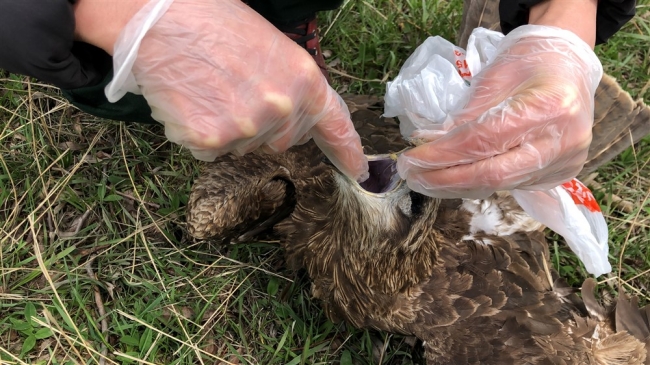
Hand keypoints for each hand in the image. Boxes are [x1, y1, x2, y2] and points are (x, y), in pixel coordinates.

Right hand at [74, 0, 368, 180]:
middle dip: (264, 125)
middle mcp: (282, 108)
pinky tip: (189, 100)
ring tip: (206, 87)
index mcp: (303, 78)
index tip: (359, 171)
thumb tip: (291, 116)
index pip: (334, 124)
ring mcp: (246, 127)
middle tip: (234, 90)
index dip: (348, 151)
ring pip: (243, 146)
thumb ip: (289, 84)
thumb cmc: (212, 20)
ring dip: (228, 127)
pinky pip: (210, 151)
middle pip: (282, 140)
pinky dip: (198, 133)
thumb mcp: (269, 44)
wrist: (157, 16)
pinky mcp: (210, 140)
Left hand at [397, 23, 602, 198]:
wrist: (571, 66)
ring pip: (500, 184)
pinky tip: (455, 178)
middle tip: (412, 176)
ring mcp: (565, 161)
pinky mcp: (561, 173)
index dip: (442, 154)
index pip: (482, 141)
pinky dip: (479, 182)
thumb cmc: (530, 62)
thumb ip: (464, 115)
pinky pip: (512, 184)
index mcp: (548, 107)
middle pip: (492, 173)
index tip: (410, 158)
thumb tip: (428, 143)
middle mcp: (562, 141)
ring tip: (427, 180)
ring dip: (458, 185)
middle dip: (445, 178)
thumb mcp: (493, 77)